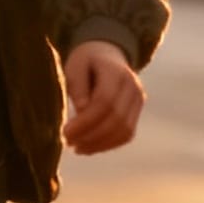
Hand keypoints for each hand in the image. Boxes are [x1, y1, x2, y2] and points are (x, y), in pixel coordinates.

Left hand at [62, 39, 144, 156]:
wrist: (107, 55)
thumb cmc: (85, 61)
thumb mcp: (75, 66)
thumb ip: (77, 86)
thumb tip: (81, 111)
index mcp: (117, 72)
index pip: (105, 102)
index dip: (85, 121)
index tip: (65, 132)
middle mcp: (133, 87)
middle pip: (116, 119)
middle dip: (91, 136)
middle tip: (68, 143)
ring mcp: (138, 100)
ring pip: (124, 131)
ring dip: (99, 144)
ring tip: (77, 148)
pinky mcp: (137, 112)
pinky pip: (126, 135)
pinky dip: (108, 145)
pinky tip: (89, 147)